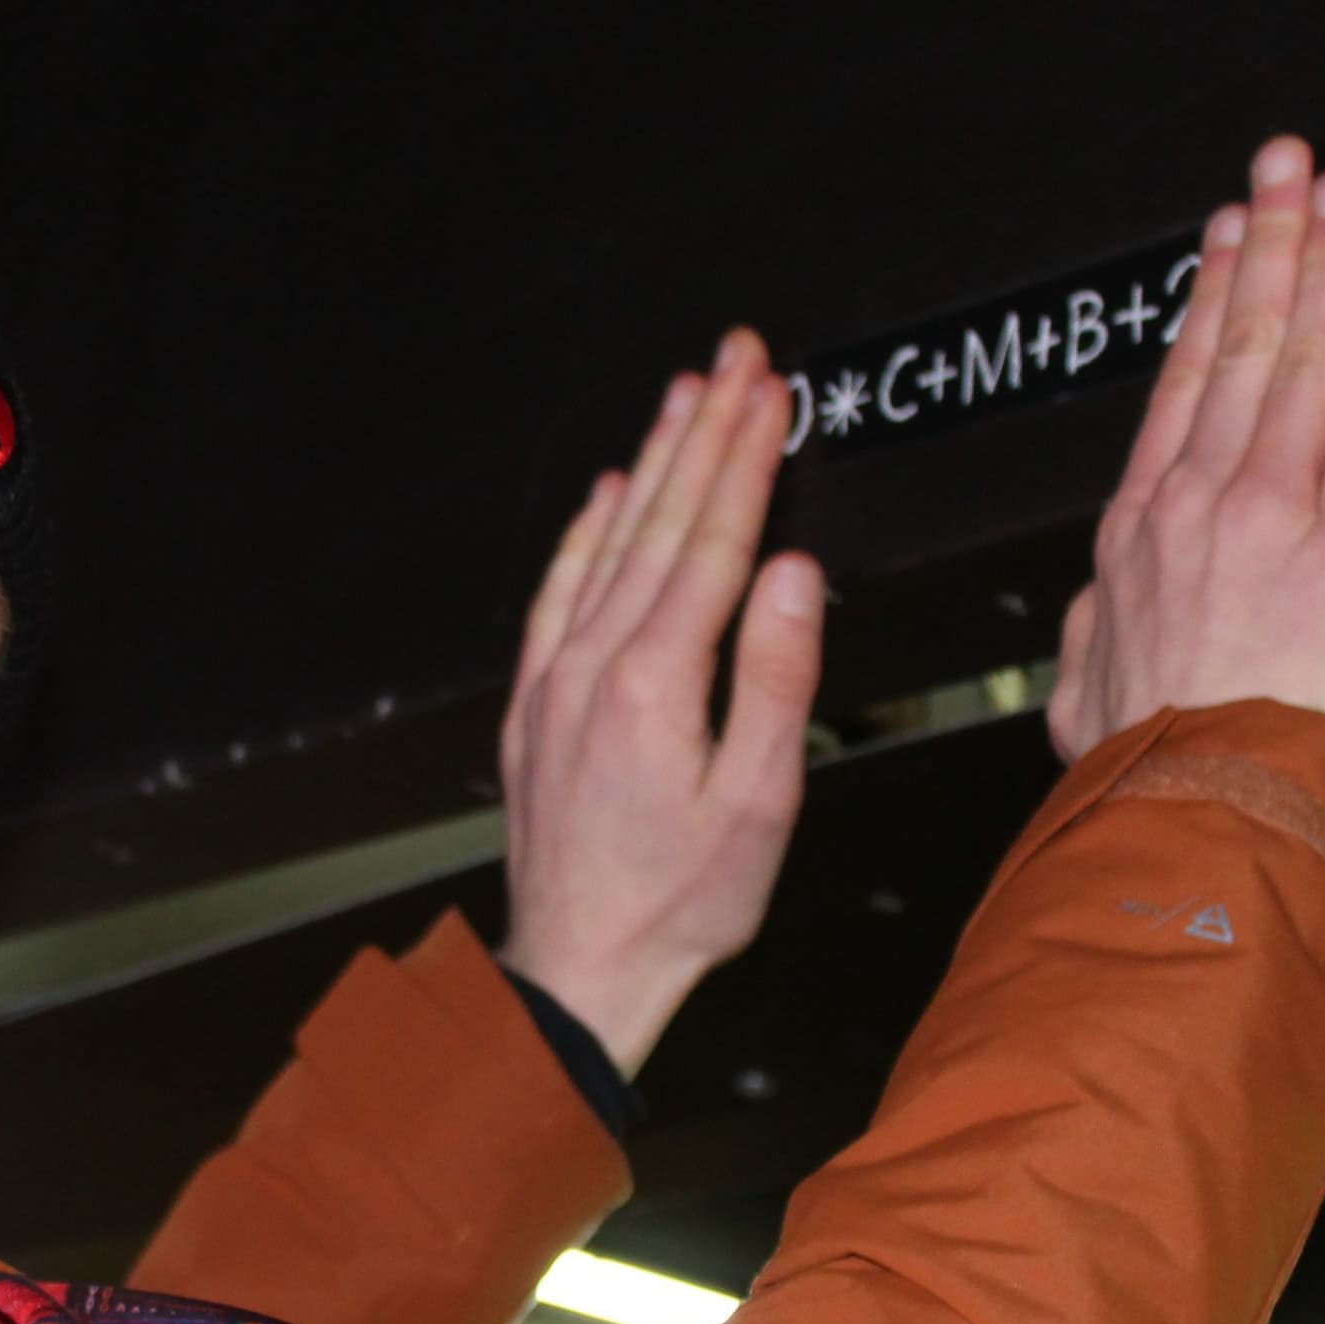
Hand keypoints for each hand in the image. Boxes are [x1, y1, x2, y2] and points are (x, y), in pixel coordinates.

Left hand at [497, 329, 825, 1080]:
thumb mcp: (760, 802)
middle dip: (703, 431)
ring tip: (682, 395)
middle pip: (657, 521)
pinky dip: (586, 532)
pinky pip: (559, 591)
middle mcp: (592, 667)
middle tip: (734, 356)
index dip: (746, 459)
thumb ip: (777, 677)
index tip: (771, 391)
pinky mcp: (533, 702)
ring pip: (607, 543)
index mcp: (655, 685)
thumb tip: (791, 572)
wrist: (580, 967)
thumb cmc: (681, 903)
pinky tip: (606, 492)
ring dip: (648, 462)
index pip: (711, 541)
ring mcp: (554, 680)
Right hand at [1046, 136, 1324, 762]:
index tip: (1228, 238)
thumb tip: (1093, 620)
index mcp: (1138, 538)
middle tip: (1288, 167)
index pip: (1184, 386)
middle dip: (1270, 241)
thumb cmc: (1145, 776)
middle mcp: (1201, 505)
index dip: (1211, 298)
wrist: (1197, 816)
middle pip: (1244, 344)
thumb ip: (1091, 640)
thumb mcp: (1079, 700)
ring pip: (1305, 358)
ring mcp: (1275, 511)